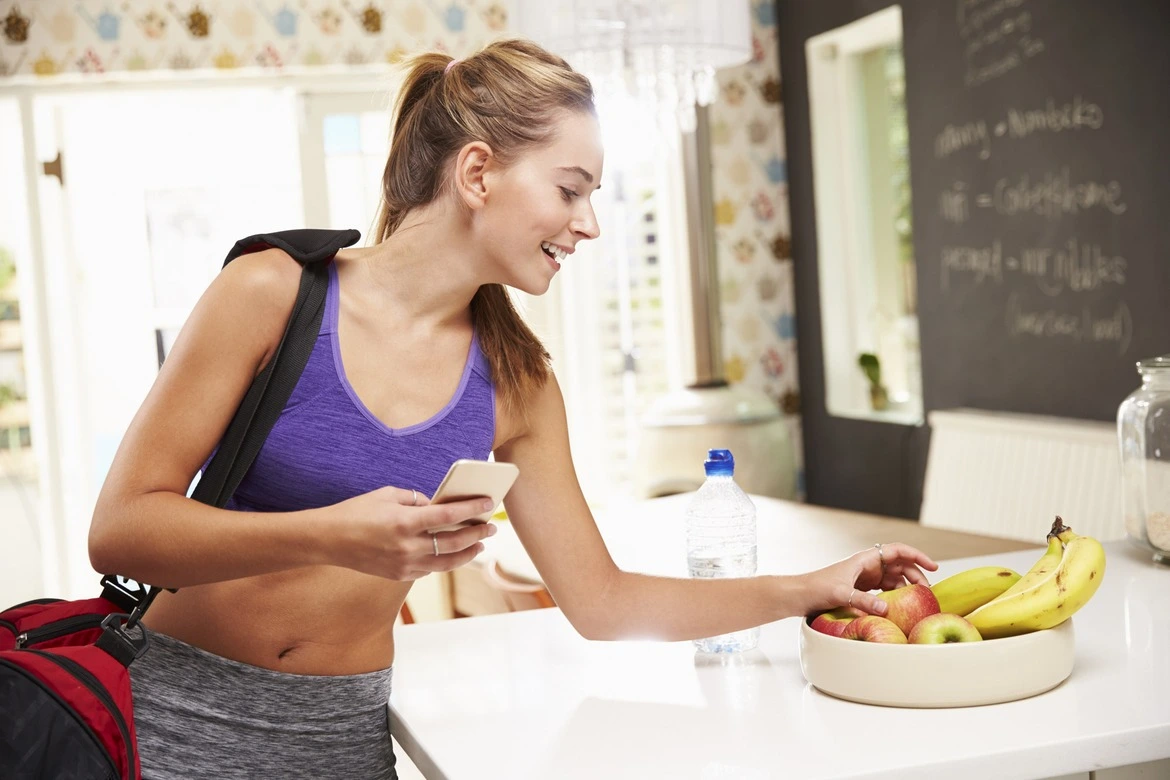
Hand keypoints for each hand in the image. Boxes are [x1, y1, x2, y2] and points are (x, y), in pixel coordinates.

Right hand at [325, 486, 497, 580]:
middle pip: (454, 542)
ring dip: (467, 553)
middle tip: (491, 526)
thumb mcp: (388, 494)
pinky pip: (429, 569)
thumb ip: (416, 499)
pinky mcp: (399, 576)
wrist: (328, 540)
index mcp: (405, 521)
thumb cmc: (356, 512)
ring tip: (479, 544)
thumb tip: (437, 505)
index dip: (472, 509)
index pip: (449, 515)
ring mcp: (404, 565)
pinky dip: (444, 561)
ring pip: (446, 562)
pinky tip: (452, 553)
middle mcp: (407, 546)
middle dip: (477, 534)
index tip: (488, 503)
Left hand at [800, 543, 938, 616]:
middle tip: (926, 592)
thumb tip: (887, 610)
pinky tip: (902, 606)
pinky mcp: (863, 589)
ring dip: (907, 587)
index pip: (897, 551)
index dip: (917, 556)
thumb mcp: (841, 594)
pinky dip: (896, 596)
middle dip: (916, 576)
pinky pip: (886, 590)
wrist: (801, 595)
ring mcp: (867, 577)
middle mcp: (869, 566)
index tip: (933, 566)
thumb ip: (864, 601)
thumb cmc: (818, 588)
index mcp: (865, 559)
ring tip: (918, 601)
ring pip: (895, 578)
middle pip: (900, 566)